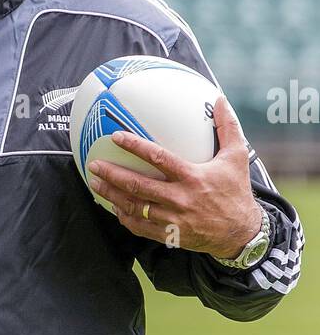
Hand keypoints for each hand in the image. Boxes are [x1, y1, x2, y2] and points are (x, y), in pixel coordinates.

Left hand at [86, 94, 262, 256]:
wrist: (241, 233)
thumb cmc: (237, 192)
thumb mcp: (237, 157)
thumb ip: (227, 127)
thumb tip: (219, 99)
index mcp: (193, 177)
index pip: (158, 158)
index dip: (135, 146)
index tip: (117, 137)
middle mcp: (180, 199)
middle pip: (137, 185)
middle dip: (112, 174)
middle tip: (94, 165)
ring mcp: (172, 219)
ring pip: (133, 207)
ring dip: (111, 194)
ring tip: (95, 183)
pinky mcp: (169, 235)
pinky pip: (139, 226)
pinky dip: (123, 216)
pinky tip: (114, 206)